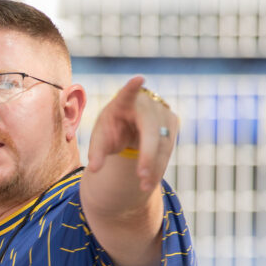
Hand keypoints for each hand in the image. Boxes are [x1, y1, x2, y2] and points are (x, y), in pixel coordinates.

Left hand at [87, 76, 177, 192]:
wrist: (131, 123)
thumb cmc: (113, 126)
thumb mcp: (101, 137)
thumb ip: (96, 152)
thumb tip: (93, 169)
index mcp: (124, 102)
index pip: (128, 93)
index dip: (132, 87)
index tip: (138, 79)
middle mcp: (148, 105)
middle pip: (152, 130)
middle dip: (148, 154)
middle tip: (142, 175)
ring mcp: (163, 114)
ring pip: (163, 145)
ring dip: (155, 167)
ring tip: (144, 186)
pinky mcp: (173, 126)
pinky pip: (167, 151)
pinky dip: (158, 168)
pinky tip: (150, 182)